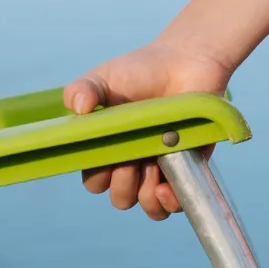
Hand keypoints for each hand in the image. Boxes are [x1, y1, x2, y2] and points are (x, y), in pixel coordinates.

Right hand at [68, 37, 232, 222]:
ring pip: (148, 206)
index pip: (95, 181)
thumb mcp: (104, 77)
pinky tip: (167, 186)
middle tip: (133, 157)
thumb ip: (82, 89)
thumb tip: (78, 108)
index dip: (98, 176)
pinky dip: (170, 202)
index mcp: (109, 148)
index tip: (108, 154)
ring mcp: (162, 168)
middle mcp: (134, 163)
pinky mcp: (190, 167)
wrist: (185, 61)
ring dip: (147, 194)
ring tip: (154, 164)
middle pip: (121, 199)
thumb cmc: (140, 70)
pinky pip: (178, 202)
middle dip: (124, 184)